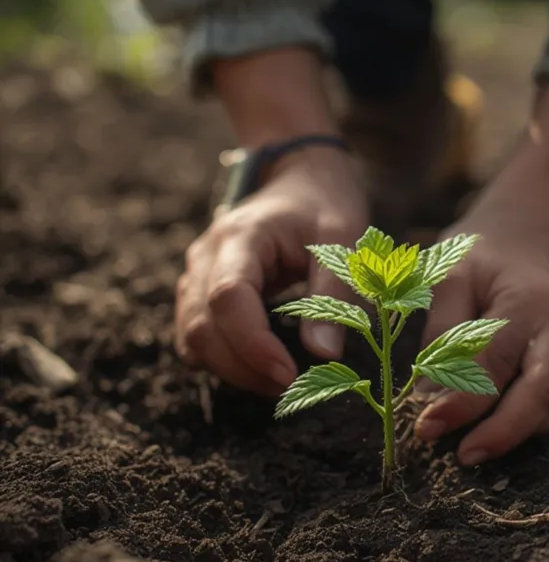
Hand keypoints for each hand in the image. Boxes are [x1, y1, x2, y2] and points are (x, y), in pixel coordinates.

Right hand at [175, 47, 368, 393]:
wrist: (298, 174)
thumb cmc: (324, 202)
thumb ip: (334, 294)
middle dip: (242, 366)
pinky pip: (195, 335)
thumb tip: (324, 355)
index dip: (252, 344)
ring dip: (230, 369)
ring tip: (279, 382)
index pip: (228, 298)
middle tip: (290, 387)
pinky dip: (220, 360)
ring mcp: (197, 273)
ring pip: (192, 336)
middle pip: (201, 326)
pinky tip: (258, 367)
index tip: (288, 374)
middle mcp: (206, 255)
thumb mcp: (343, 238)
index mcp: (241, 236)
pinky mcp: (199, 290)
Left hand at [415, 83, 548, 464]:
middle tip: (463, 458)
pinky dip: (536, 422)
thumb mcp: (450, 275)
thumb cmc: (485, 248)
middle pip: (544, 393)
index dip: (460, 401)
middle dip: (503, 433)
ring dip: (520, 433)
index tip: (425, 428)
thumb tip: (429, 401)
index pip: (494, 362)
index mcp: (529, 297)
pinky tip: (502, 429)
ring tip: (477, 448)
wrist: (539, 223)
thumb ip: (442, 335)